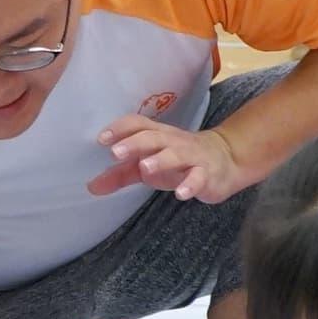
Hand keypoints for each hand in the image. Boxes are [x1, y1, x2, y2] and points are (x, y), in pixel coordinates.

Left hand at [90, 115, 248, 202]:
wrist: (226, 160)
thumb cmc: (179, 162)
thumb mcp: (148, 166)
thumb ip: (121, 175)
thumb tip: (91, 186)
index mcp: (158, 135)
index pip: (138, 124)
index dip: (120, 129)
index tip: (101, 139)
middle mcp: (174, 141)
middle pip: (154, 137)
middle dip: (135, 143)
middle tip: (115, 153)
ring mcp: (192, 157)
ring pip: (177, 154)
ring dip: (161, 159)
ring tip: (145, 168)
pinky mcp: (208, 174)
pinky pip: (200, 177)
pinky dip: (191, 184)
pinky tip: (181, 194)